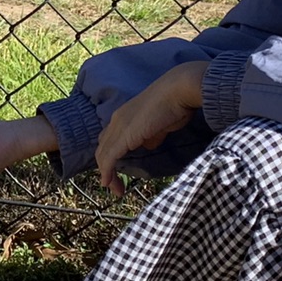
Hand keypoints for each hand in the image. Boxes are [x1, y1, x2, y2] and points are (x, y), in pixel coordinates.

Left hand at [95, 60, 208, 193]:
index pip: (110, 139)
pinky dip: (107, 172)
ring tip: (115, 190)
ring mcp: (118, 127)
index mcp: (125, 115)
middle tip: (114, 185)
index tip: (117, 171)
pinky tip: (109, 183)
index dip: (110, 156)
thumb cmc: (175, 105)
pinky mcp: (123, 136)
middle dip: (106, 167)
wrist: (178, 91)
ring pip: (103, 154)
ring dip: (107, 174)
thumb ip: (152, 135)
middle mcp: (117, 120)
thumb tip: (148, 144)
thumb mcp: (161, 125)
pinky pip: (109, 158)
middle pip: (103, 148)